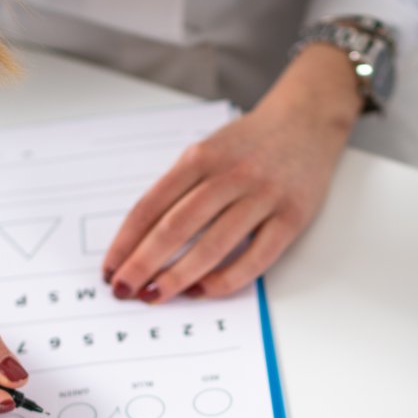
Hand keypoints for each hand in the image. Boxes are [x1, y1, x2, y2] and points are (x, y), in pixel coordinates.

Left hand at [102, 44, 358, 301]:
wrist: (307, 120)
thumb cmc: (250, 143)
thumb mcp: (207, 150)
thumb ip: (180, 188)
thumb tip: (143, 240)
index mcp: (200, 157)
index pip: (151, 205)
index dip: (126, 241)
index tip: (110, 268)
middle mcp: (229, 175)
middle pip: (176, 227)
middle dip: (144, 263)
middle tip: (125, 290)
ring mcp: (262, 196)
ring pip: (213, 245)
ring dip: (179, 276)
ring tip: (156, 296)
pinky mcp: (291, 217)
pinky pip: (256, 258)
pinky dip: (226, 279)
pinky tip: (203, 291)